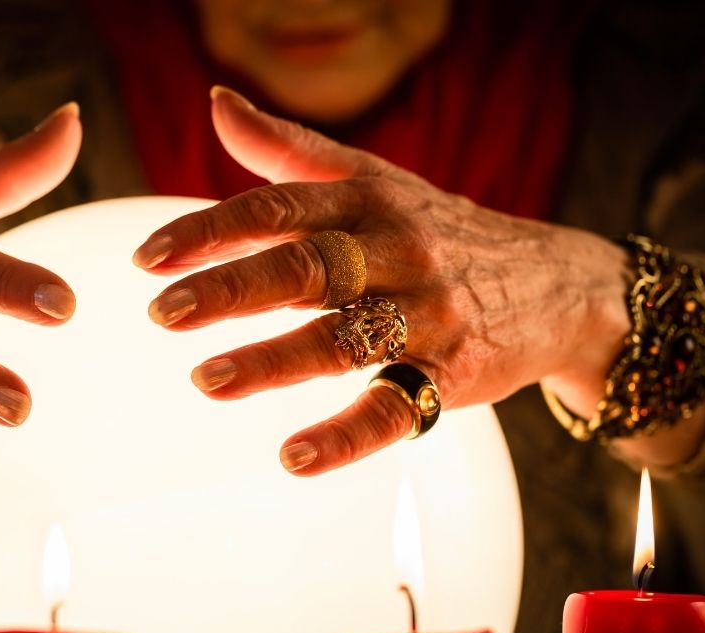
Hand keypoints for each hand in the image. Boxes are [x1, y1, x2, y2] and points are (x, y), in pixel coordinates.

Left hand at [133, 88, 630, 474]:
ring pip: (344, 338)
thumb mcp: (373, 179)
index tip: (149, 257)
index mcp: (366, 202)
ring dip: (272, 361)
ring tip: (207, 381)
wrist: (556, 283)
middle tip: (161, 311)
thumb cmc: (439, 229)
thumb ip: (289, 150)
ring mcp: (425, 315)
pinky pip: (396, 407)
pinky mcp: (451, 374)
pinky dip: (346, 435)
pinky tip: (294, 457)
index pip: (278, 207)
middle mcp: (395, 252)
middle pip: (306, 267)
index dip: (210, 230)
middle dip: (230, 288)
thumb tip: (216, 103)